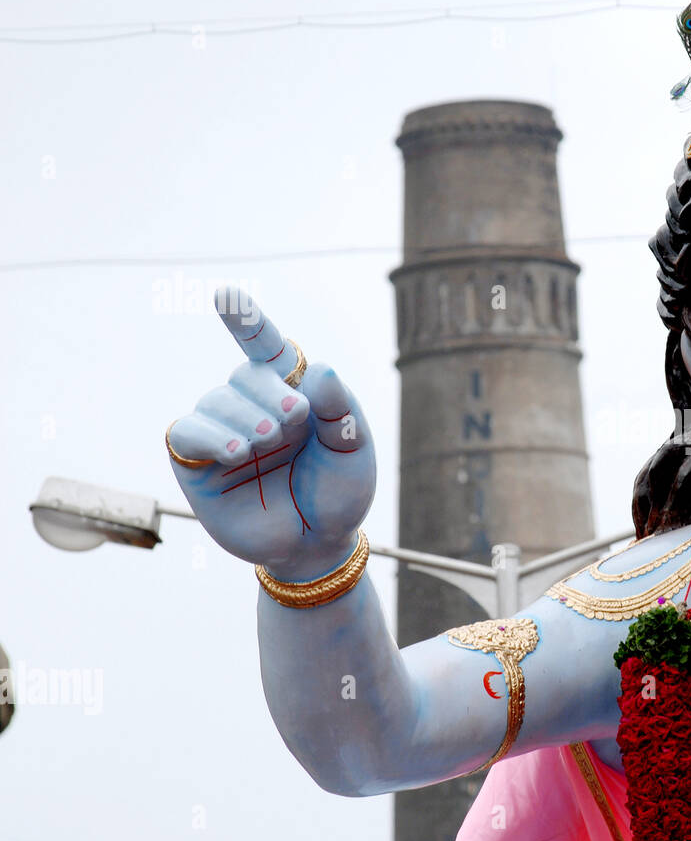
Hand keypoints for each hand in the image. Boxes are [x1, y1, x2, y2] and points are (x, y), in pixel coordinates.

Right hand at [166, 288, 376, 579]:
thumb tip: (321, 369)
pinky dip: (210, 436)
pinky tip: (238, 452)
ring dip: (243, 418)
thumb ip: (341, 410)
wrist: (318, 545)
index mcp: (292, 391)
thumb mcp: (353, 450)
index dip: (246, 321)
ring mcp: (222, 432)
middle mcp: (253, 405)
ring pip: (215, 402)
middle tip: (295, 418)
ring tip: (267, 443)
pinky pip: (187, 433)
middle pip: (245, 374)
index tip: (226, 296)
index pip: (267, 347)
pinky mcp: (196, 463)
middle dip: (268, 391)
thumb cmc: (338, 492)